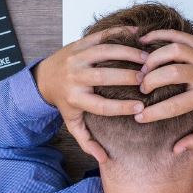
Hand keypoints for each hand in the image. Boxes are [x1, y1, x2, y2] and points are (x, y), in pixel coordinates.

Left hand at [33, 28, 147, 162]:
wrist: (44, 77)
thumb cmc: (64, 101)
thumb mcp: (72, 122)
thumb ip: (86, 140)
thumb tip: (103, 159)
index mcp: (75, 99)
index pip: (101, 105)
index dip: (122, 107)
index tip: (141, 108)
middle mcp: (75, 77)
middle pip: (104, 77)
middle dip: (128, 77)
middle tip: (147, 79)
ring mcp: (77, 58)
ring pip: (104, 52)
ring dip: (127, 53)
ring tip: (146, 58)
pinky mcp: (80, 43)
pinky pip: (101, 36)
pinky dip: (119, 33)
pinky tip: (137, 34)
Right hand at [134, 30, 192, 153]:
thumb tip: (175, 150)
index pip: (174, 106)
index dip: (153, 113)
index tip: (139, 117)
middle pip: (172, 73)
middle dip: (151, 80)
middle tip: (141, 88)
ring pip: (173, 50)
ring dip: (153, 58)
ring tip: (143, 68)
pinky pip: (177, 35)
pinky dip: (158, 35)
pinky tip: (144, 41)